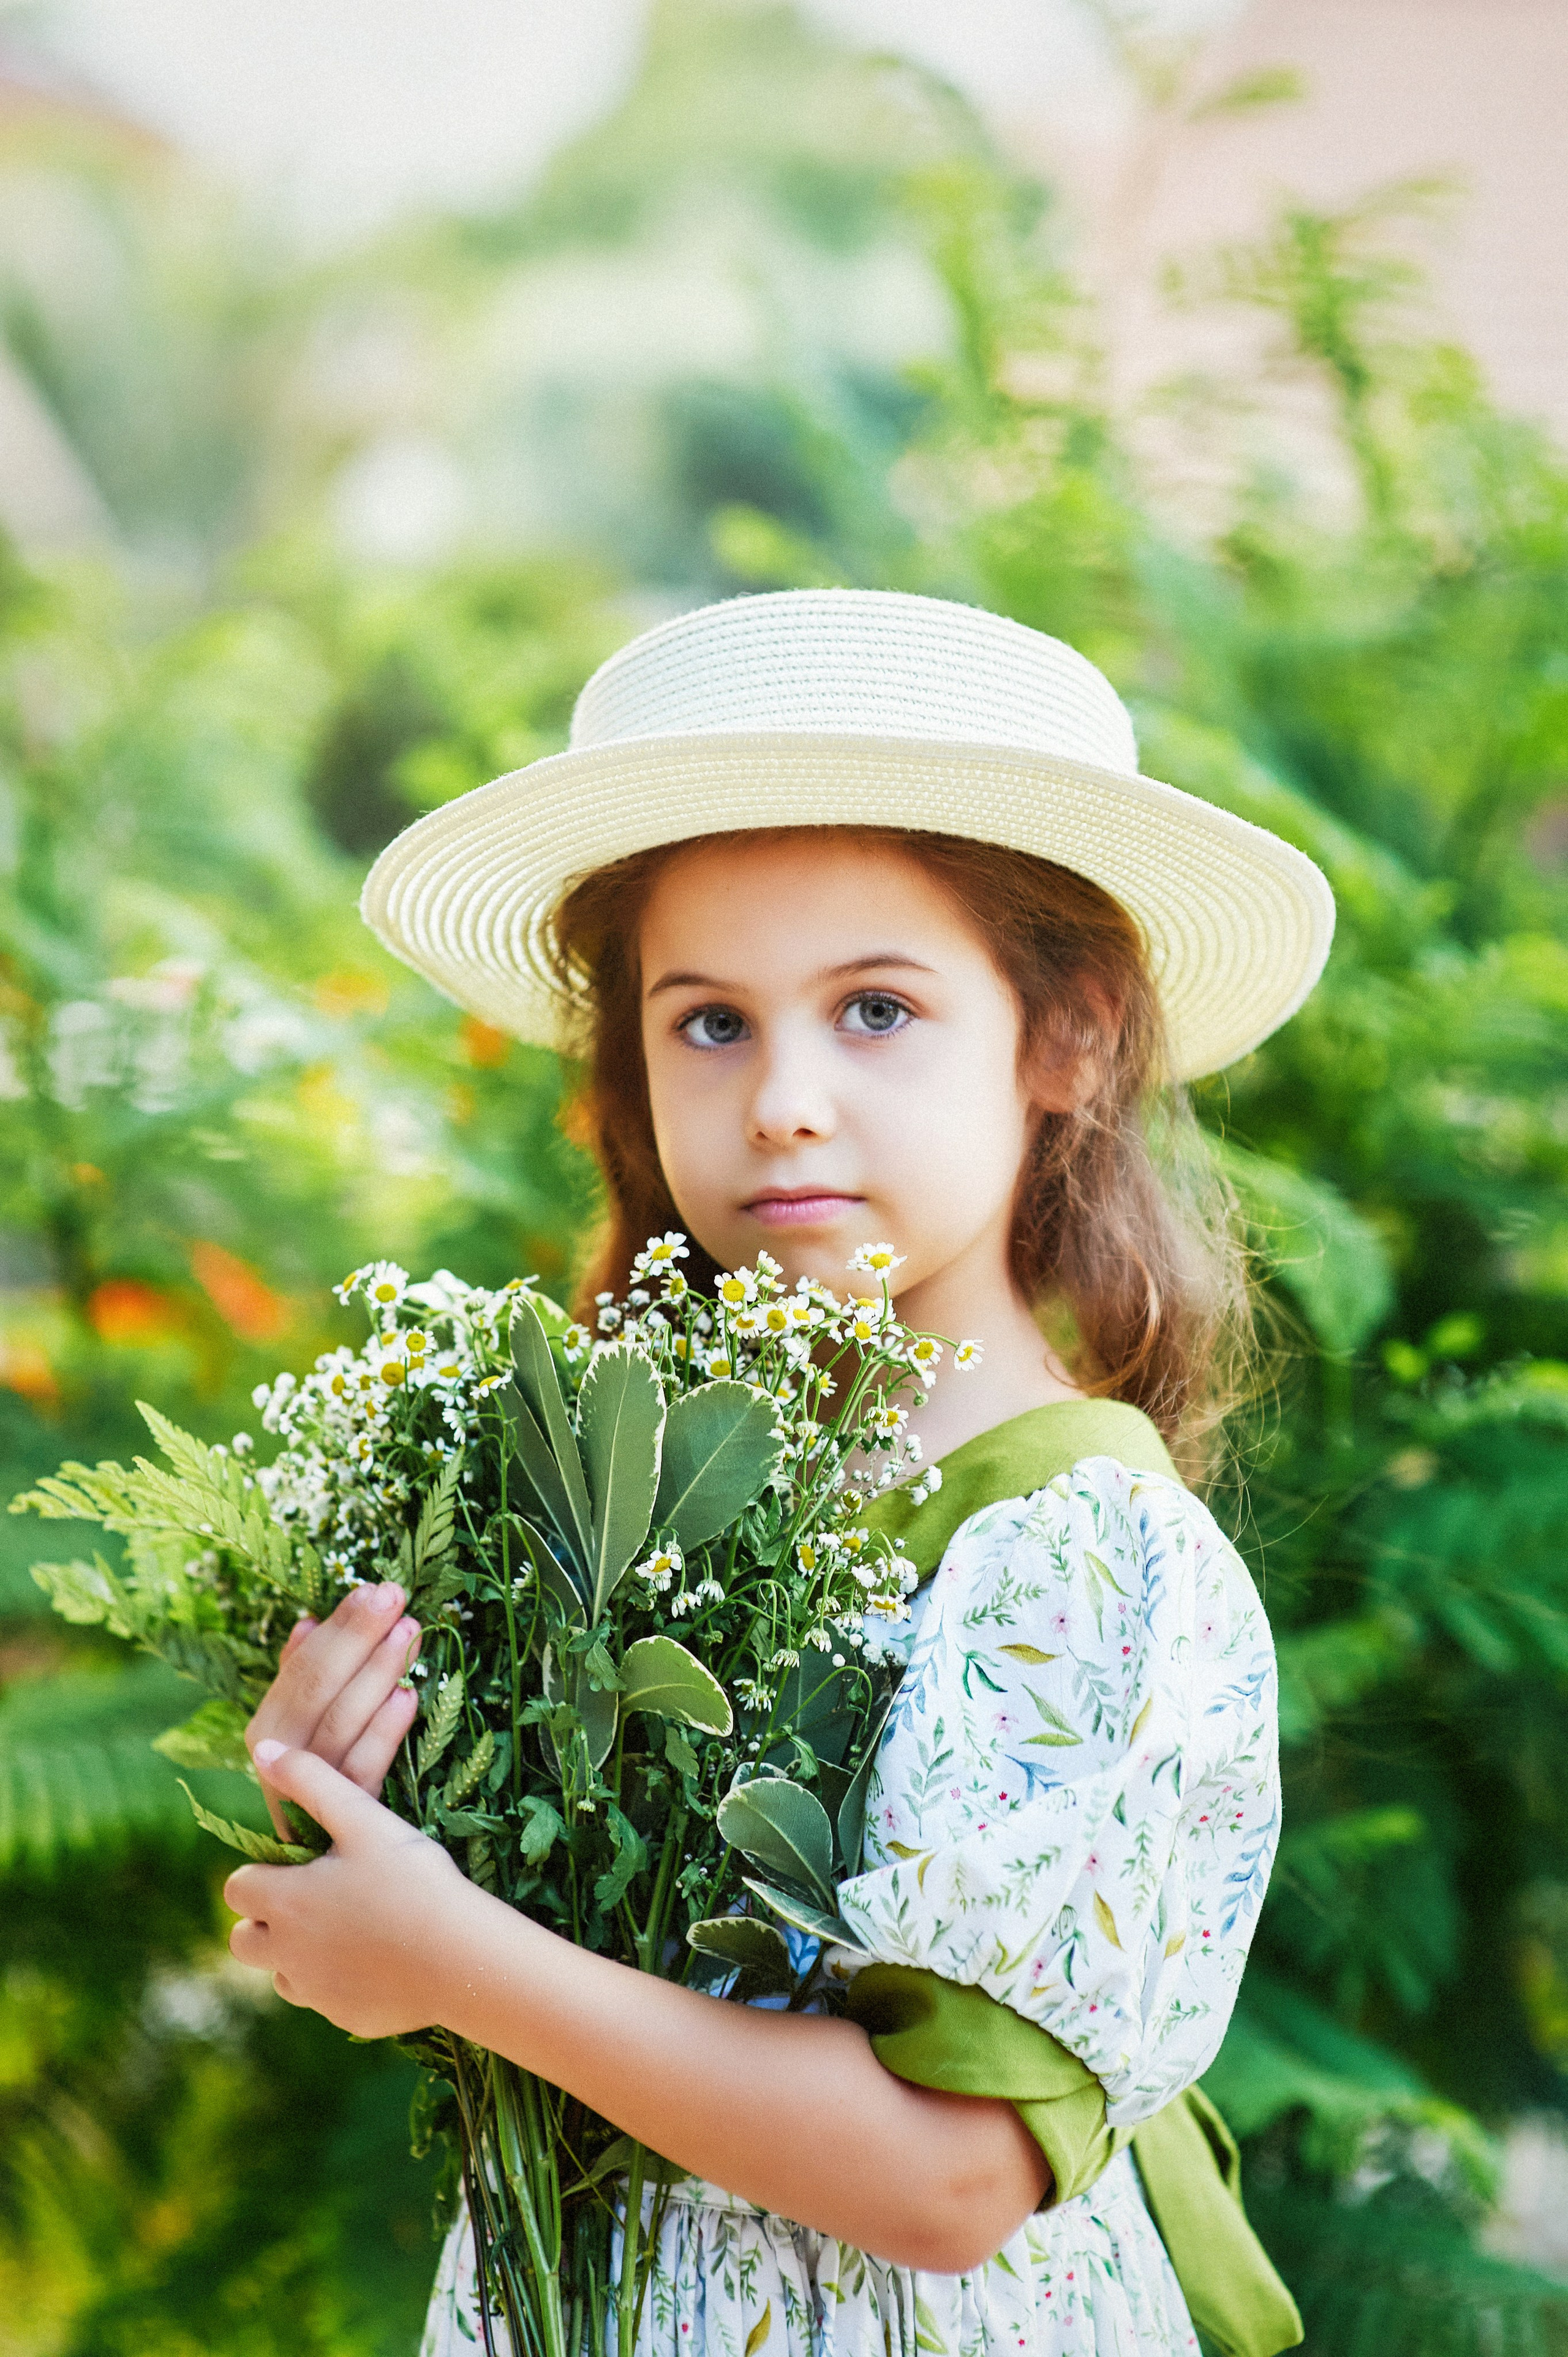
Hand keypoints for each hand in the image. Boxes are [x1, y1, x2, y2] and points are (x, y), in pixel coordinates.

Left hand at [225, 1741, 469, 2036]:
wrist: (463, 1958)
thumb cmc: (412, 1879)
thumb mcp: (363, 1817)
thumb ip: (310, 1780)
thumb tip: (263, 1751)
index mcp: (284, 1902)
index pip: (237, 1886)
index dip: (263, 1871)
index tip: (302, 1862)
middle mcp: (286, 1955)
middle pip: (243, 1939)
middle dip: (267, 1919)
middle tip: (315, 1897)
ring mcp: (314, 1993)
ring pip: (282, 1973)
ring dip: (299, 1952)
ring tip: (351, 1925)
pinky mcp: (345, 2018)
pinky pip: (325, 1999)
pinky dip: (339, 1980)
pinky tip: (381, 1958)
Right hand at [247, 1580, 421, 1837]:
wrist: (338, 1877)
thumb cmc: (328, 1787)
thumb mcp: (311, 1731)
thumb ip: (303, 1680)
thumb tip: (306, 1623)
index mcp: (268, 1732)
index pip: (300, 1670)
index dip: (337, 1629)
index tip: (370, 1588)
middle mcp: (276, 1763)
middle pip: (316, 1693)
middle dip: (357, 1639)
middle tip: (394, 1596)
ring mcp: (305, 1796)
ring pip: (338, 1727)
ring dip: (375, 1675)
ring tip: (409, 1633)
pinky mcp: (339, 1822)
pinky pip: (361, 1773)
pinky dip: (384, 1733)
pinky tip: (410, 1697)